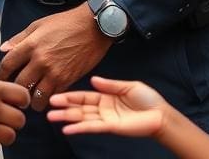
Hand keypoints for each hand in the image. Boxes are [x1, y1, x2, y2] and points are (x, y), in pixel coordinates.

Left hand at [0, 4, 112, 110]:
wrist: (93, 27)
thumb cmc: (66, 23)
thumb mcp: (38, 25)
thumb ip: (19, 38)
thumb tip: (4, 49)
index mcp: (31, 45)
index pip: (7, 65)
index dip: (0, 74)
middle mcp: (41, 61)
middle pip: (19, 84)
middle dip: (14, 89)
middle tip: (13, 91)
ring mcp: (55, 73)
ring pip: (36, 96)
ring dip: (31, 99)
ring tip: (29, 98)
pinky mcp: (68, 80)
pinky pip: (53, 96)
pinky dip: (47, 98)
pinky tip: (45, 95)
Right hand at [47, 76, 167, 137]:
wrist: (160, 115)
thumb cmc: (147, 99)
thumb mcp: (128, 86)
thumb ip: (110, 84)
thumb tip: (92, 80)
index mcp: (106, 96)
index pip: (84, 96)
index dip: (70, 95)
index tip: (56, 95)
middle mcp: (102, 108)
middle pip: (79, 107)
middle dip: (64, 106)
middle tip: (48, 106)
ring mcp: (105, 118)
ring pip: (82, 117)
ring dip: (67, 118)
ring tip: (51, 117)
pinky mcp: (110, 127)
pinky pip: (92, 127)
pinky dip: (79, 128)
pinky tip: (68, 129)